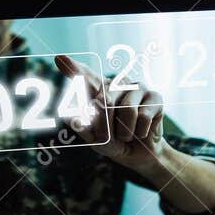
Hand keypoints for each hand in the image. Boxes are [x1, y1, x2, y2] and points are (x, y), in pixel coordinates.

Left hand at [55, 54, 166, 169]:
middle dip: (105, 127)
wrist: (139, 156)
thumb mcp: (95, 139)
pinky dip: (140, 132)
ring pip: (127, 111)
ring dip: (125, 133)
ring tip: (127, 134)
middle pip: (105, 101)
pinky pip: (143, 117)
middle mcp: (117, 83)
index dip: (73, 69)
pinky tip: (142, 132)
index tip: (59, 59)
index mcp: (99, 91)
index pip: (85, 77)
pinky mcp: (155, 96)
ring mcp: (137, 87)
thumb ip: (85, 128)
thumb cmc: (114, 143)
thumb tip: (73, 119)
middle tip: (109, 138)